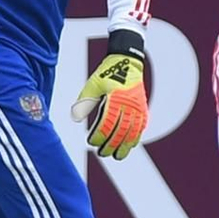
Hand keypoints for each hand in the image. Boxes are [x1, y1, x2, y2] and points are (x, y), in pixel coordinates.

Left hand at [70, 29, 147, 159]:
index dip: (99, 135)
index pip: (107, 123)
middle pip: (121, 130)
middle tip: (102, 154)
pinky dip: (136, 137)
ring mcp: (138, 107)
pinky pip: (141, 126)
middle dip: (111, 145)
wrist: (127, 61)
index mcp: (116, 98)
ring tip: (117, 156)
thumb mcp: (93, 84)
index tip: (91, 142)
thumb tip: (76, 118)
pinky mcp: (142, 107)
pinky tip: (130, 146)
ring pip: (133, 131)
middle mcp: (129, 104)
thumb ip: (85, 101)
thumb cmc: (108, 72)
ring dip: (125, 146)